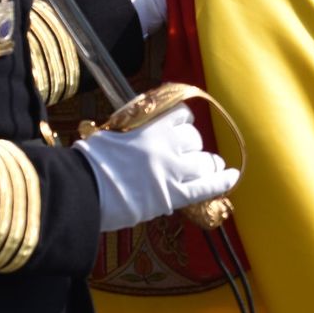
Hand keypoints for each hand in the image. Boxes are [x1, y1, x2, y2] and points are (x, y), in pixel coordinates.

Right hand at [71, 105, 239, 232]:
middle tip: (188, 156)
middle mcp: (166, 146)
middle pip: (195, 139)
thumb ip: (129, 133)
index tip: (182, 129)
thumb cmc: (89, 164)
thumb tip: (133, 134)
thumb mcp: (109, 136)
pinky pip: (206, 187)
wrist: (82, 190)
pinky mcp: (172, 196)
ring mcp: (172, 171)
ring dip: (208, 165)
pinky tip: (232, 177)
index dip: (184, 123)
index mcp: (150, 128)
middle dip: (194, 147)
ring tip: (210, 168)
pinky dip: (221, 181)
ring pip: (204, 162)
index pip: (182, 116)